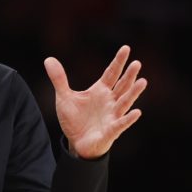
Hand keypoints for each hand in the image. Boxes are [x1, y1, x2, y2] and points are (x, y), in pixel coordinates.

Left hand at [43, 45, 145, 159]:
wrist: (76, 143)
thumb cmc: (75, 120)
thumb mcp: (64, 97)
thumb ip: (59, 79)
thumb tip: (48, 59)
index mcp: (100, 91)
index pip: (111, 73)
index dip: (118, 61)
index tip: (126, 48)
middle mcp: (110, 101)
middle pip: (122, 85)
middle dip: (129, 75)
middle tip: (137, 63)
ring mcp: (112, 116)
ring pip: (125, 102)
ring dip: (133, 93)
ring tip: (143, 81)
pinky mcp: (111, 131)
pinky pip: (120, 124)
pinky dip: (128, 119)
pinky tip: (136, 112)